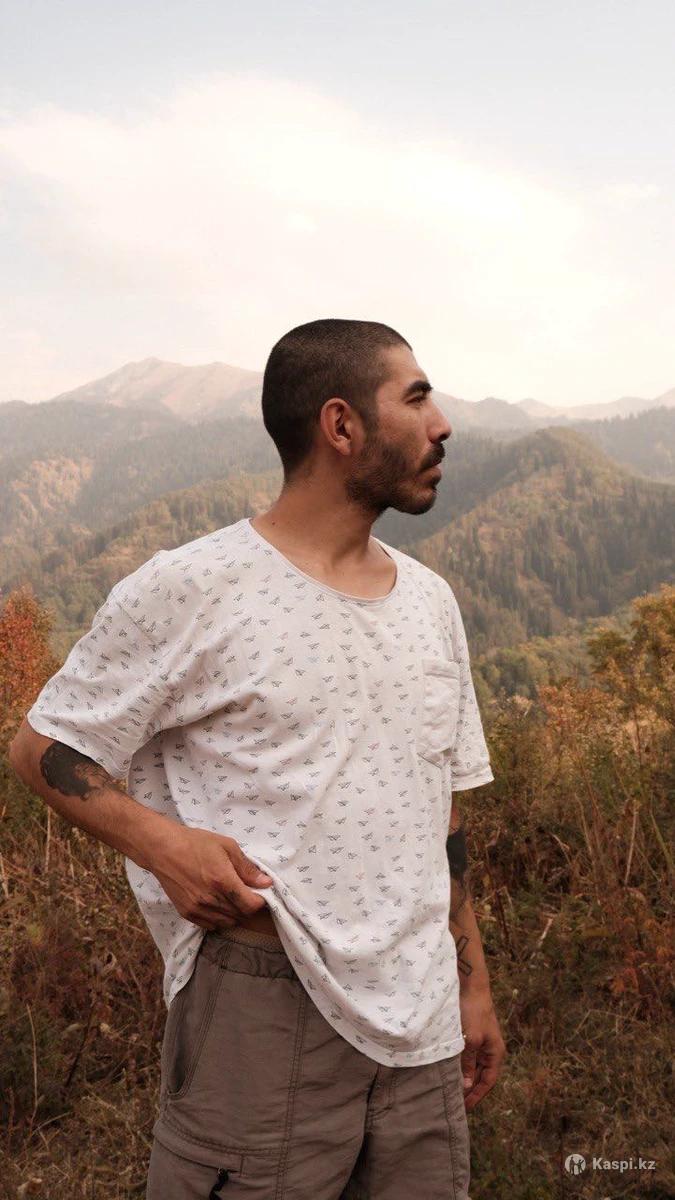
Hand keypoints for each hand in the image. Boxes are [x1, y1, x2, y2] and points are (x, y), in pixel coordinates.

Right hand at [149, 825, 272, 929]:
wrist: (163, 849)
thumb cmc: (196, 843)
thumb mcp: (226, 846)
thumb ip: (247, 868)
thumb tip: (266, 883)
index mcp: (223, 881)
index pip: (251, 905)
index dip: (259, 901)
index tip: (259, 892)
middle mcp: (211, 899)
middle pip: (240, 915)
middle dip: (247, 905)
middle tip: (245, 892)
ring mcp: (198, 908)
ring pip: (227, 922)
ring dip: (234, 913)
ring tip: (231, 898)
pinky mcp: (187, 913)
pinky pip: (210, 925)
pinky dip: (219, 918)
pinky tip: (217, 904)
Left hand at [459, 988, 506, 1111]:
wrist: (471, 986)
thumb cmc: (473, 1012)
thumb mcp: (470, 1040)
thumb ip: (468, 1063)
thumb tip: (466, 1086)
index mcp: (495, 1053)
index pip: (487, 1082)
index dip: (476, 1096)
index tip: (465, 1108)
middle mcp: (490, 1050)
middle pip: (480, 1076)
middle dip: (469, 1089)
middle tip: (454, 1102)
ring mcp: (481, 1042)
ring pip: (472, 1067)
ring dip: (463, 1077)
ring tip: (450, 1089)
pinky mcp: (472, 1035)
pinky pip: (467, 1056)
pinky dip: (459, 1065)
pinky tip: (448, 1070)